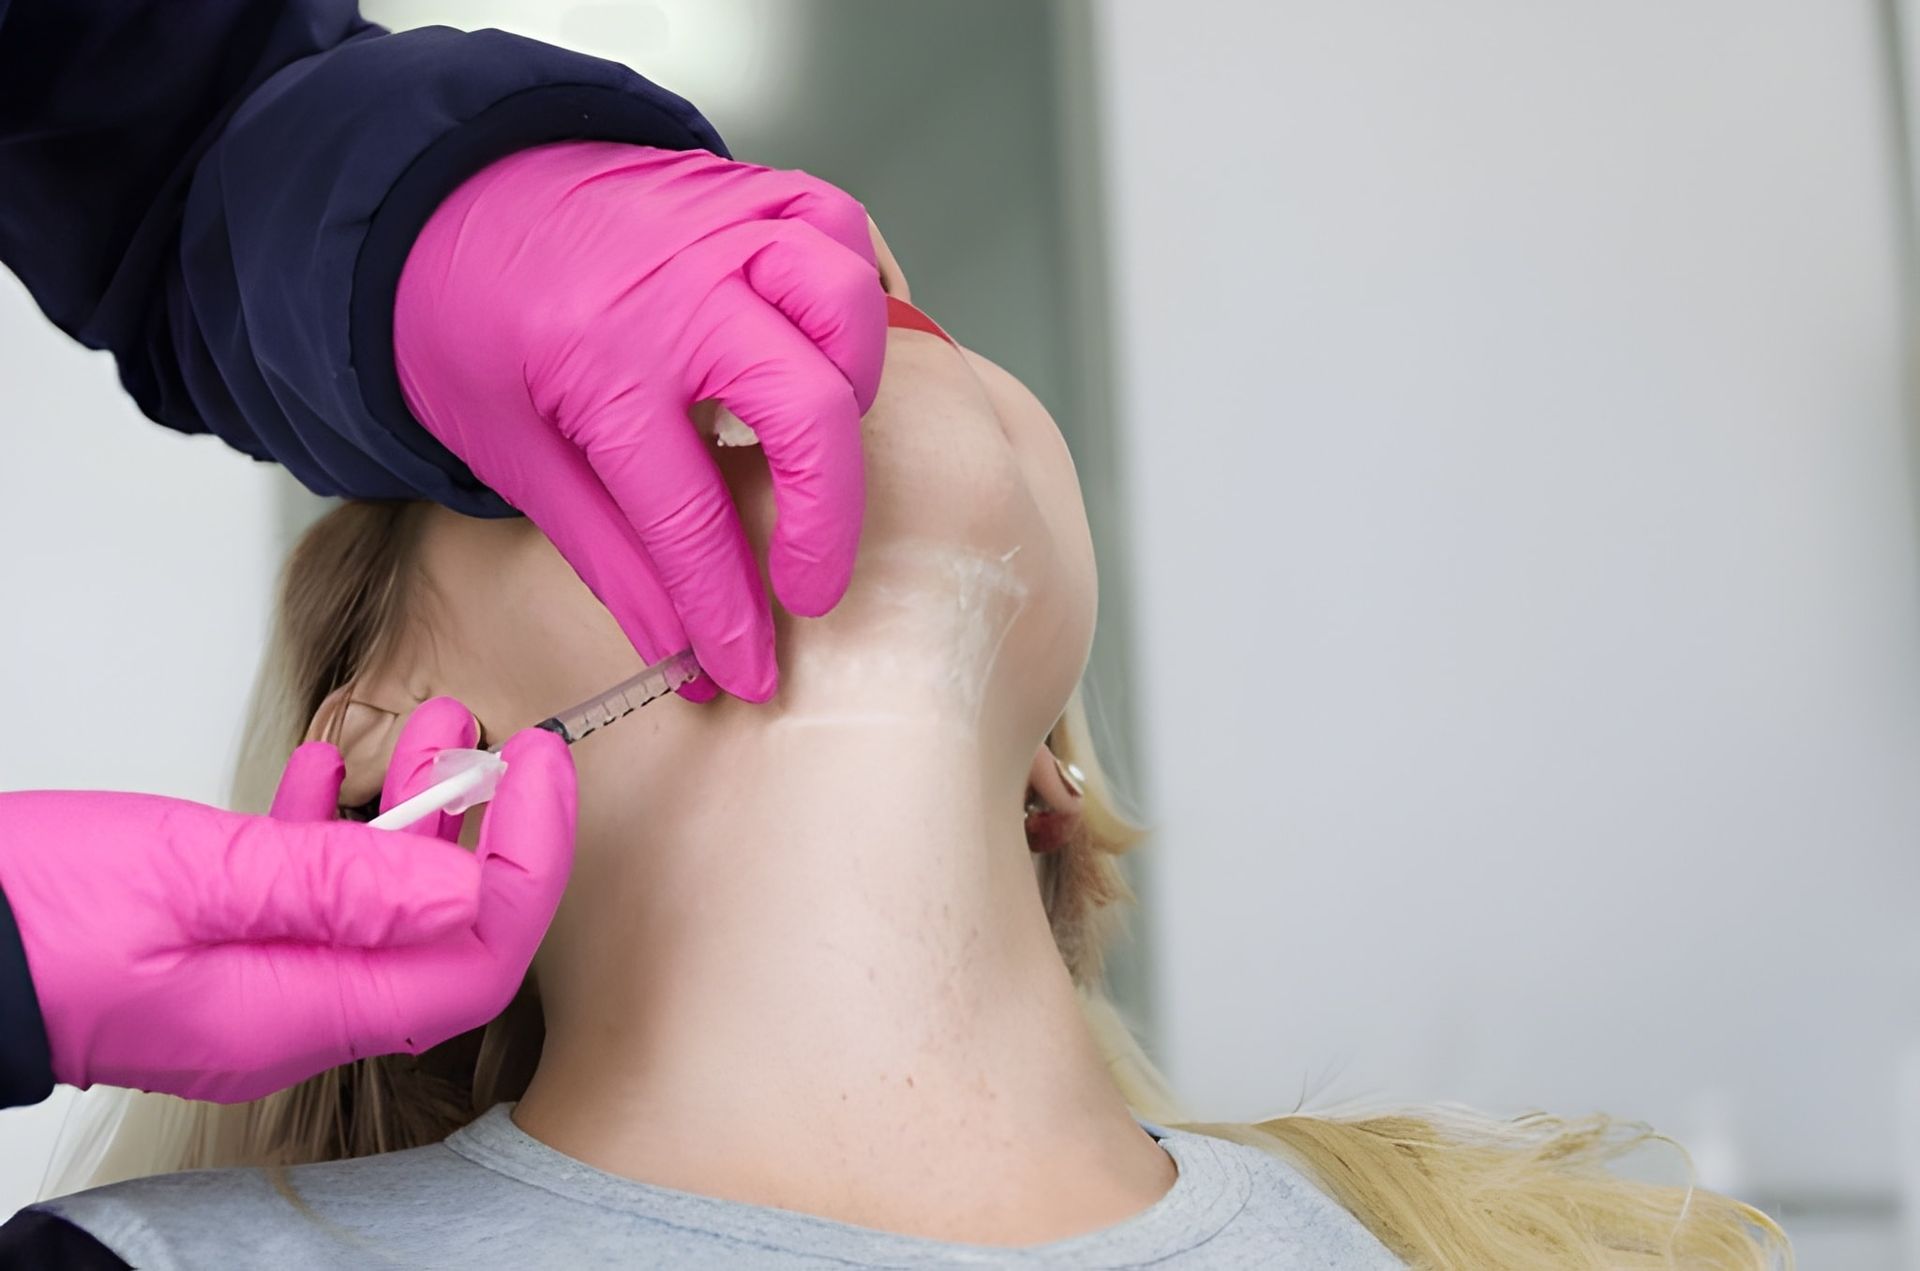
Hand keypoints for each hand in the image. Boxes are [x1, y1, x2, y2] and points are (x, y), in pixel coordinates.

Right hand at [0, 700, 573, 1102]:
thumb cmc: (29, 923)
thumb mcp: (190, 877)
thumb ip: (333, 885)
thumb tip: (466, 890)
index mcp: (302, 1011)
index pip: (476, 957)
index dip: (529, 865)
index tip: (544, 770)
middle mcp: (294, 1013)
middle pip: (442, 933)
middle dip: (489, 831)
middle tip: (507, 742)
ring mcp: (258, 987)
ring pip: (380, 905)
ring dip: (417, 814)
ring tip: (435, 722)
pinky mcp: (218, 954)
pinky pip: (309, 899)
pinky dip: (335, 831)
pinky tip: (326, 769)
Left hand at [395, 141, 888, 702]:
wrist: (441, 197)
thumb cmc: (472, 328)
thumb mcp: (513, 457)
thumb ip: (609, 553)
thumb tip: (680, 649)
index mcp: (597, 364)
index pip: (688, 513)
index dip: (726, 609)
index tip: (748, 668)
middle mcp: (674, 289)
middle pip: (804, 410)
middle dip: (825, 523)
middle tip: (810, 588)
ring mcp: (719, 227)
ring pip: (843, 305)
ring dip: (851, 392)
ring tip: (818, 449)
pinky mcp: (746, 191)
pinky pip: (840, 228)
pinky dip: (850, 293)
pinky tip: (824, 345)